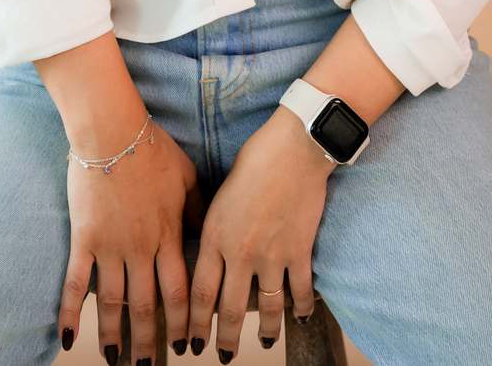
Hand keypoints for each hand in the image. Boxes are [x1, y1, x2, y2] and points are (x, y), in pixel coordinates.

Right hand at [57, 117, 204, 363]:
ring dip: (115, 336)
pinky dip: (70, 313)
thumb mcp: (186, 176)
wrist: (112, 130)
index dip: (183, 322)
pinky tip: (69, 338)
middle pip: (147, 305)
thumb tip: (207, 232)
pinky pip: (75, 283)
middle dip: (150, 341)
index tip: (186, 345)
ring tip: (116, 361)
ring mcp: (111, 246)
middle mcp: (142, 247)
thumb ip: (197, 208)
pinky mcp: (84, 239)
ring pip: (113, 303)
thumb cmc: (151, 147)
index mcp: (169, 234)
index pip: (180, 291)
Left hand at [187, 107, 332, 357]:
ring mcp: (271, 256)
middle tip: (222, 357)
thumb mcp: (219, 193)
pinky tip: (299, 318)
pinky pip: (299, 292)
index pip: (199, 293)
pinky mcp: (299, 252)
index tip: (191, 342)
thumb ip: (213, 227)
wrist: (295, 147)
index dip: (194, 324)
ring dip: (266, 332)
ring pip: (266, 309)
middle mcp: (240, 253)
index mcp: (214, 236)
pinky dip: (300, 309)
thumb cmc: (255, 160)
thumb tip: (208, 251)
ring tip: (265, 344)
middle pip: (230, 310)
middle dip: (225, 341)